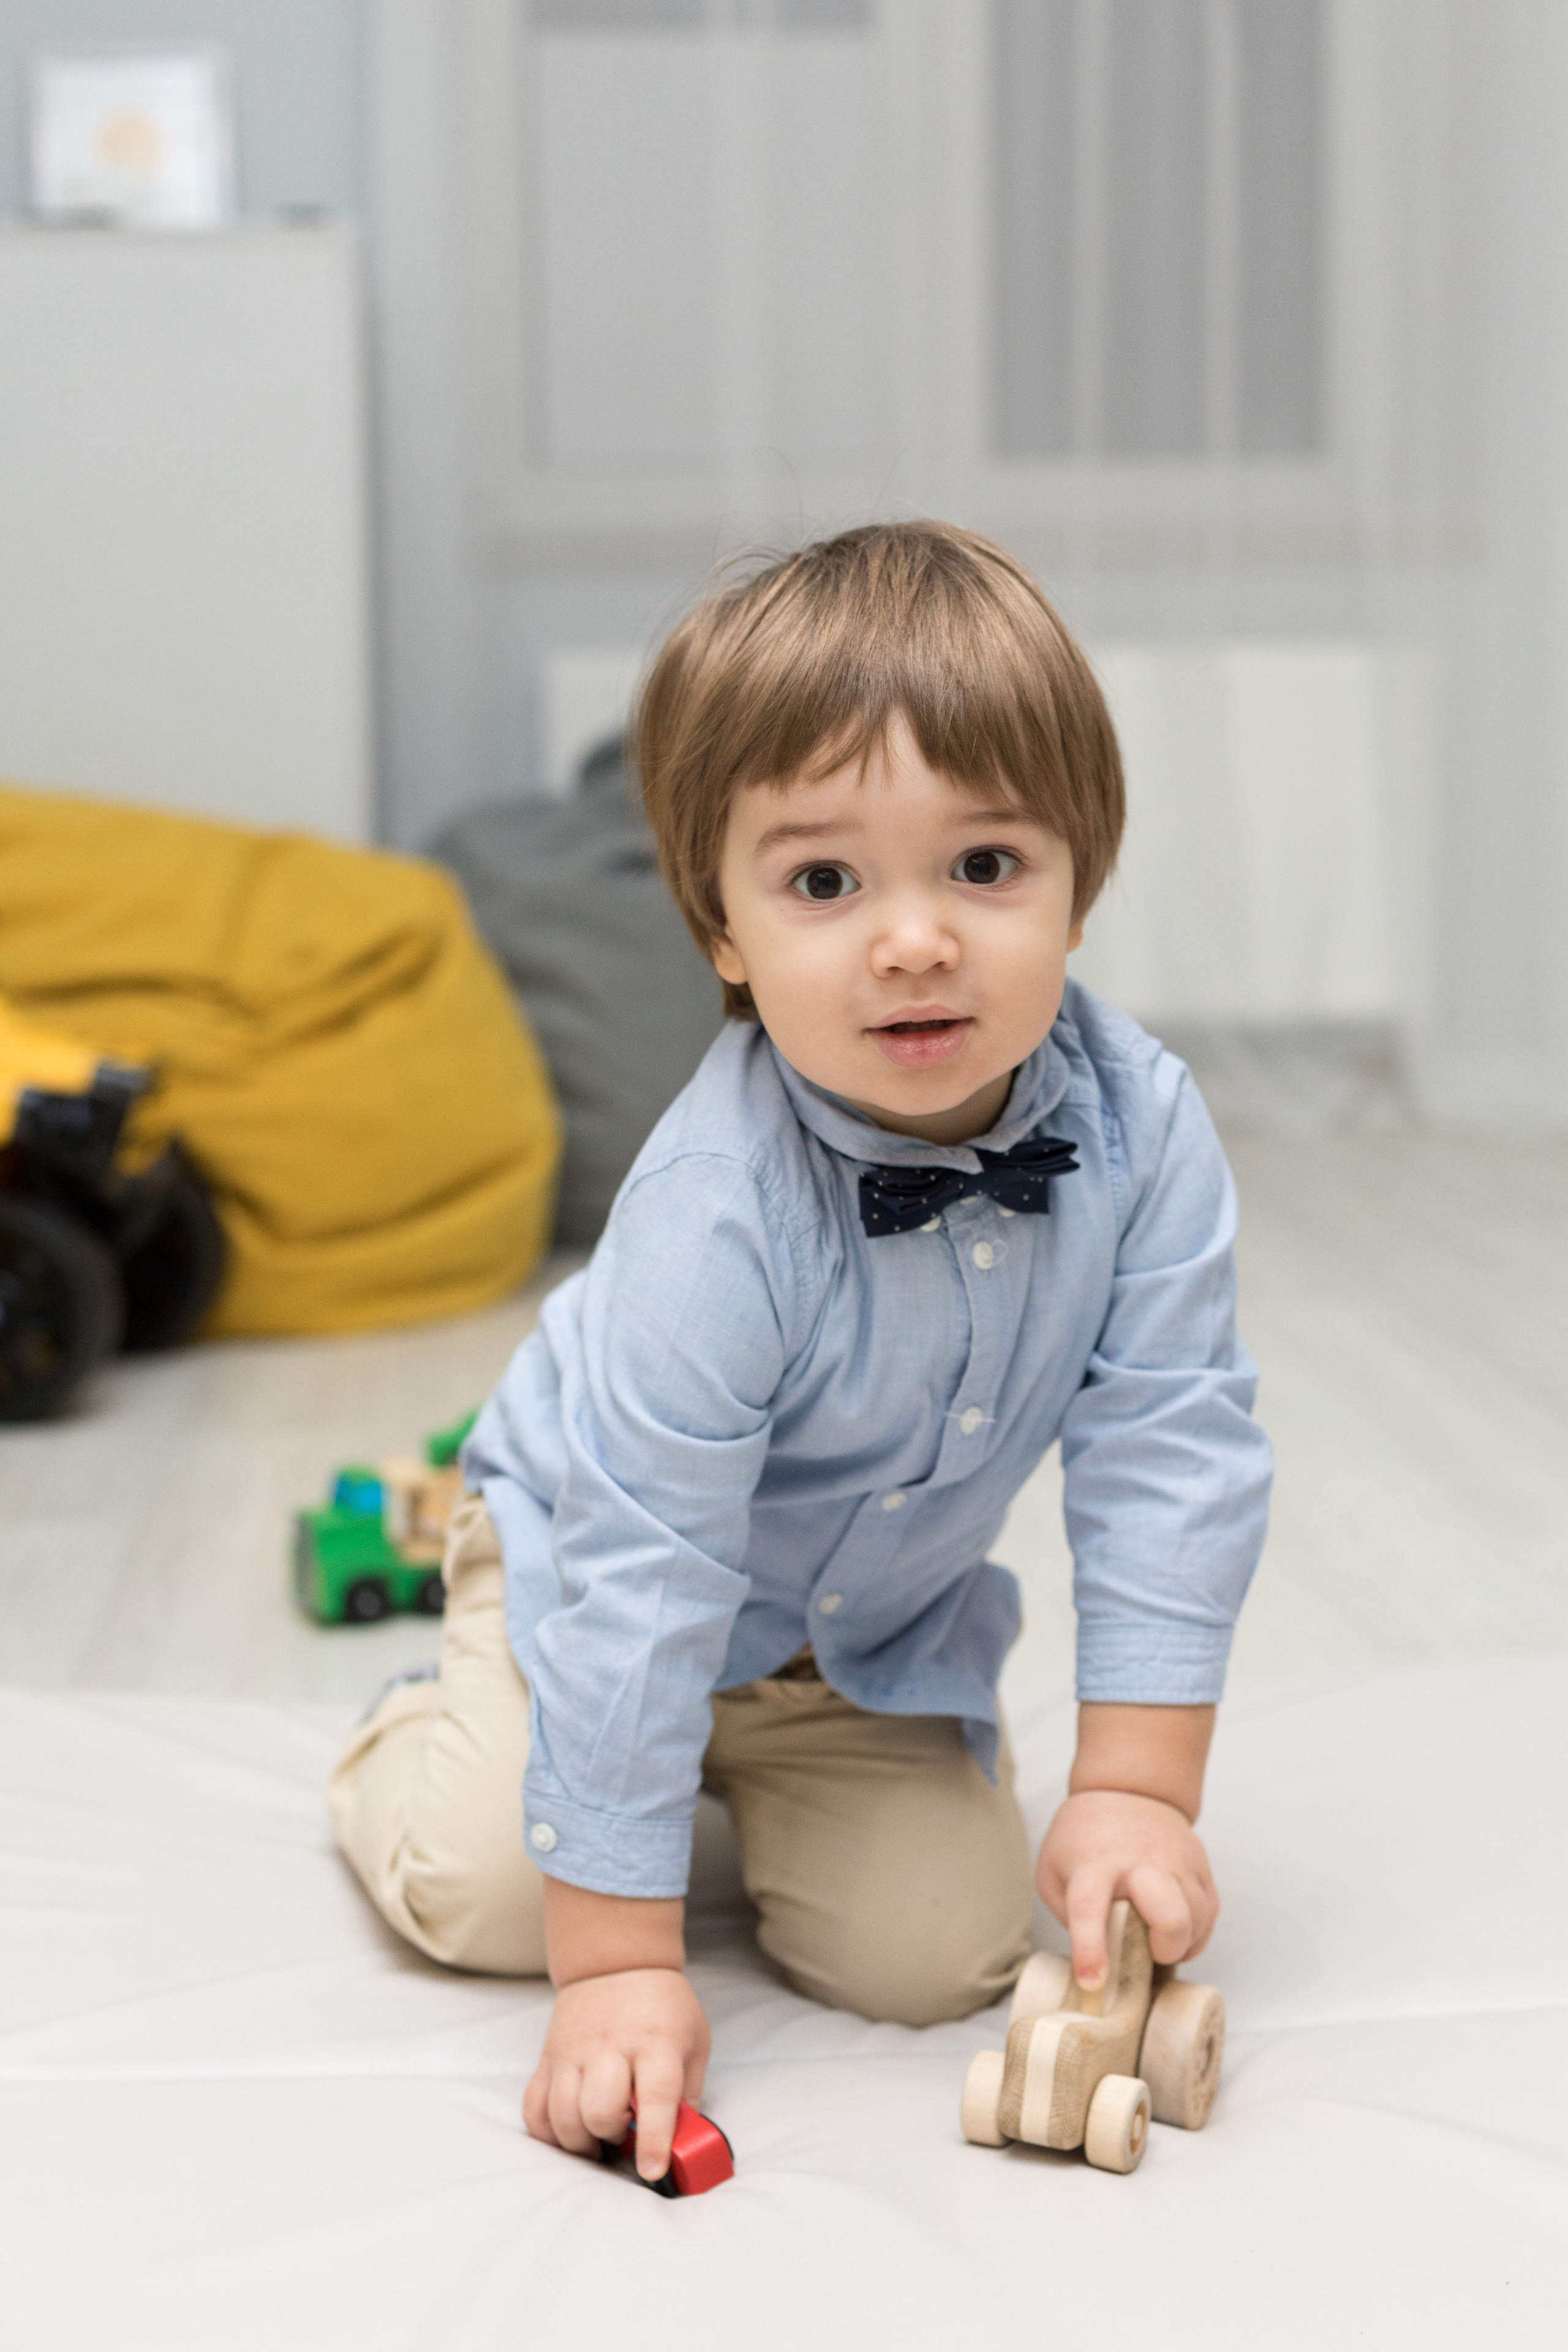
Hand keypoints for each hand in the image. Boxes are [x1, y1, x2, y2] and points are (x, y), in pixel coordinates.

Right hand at [523, 1967, 710, 2182]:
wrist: (616, 1962)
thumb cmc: (661, 2008)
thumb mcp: (693, 2041)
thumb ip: (689, 2094)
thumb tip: (683, 2145)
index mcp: (655, 2042)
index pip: (654, 2097)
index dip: (654, 2140)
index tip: (652, 2170)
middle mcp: (610, 2047)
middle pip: (600, 2110)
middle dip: (612, 2135)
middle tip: (623, 2132)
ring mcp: (573, 2052)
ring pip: (563, 2114)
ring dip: (580, 2139)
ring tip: (597, 2136)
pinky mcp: (548, 2058)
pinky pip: (534, 2107)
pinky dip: (547, 2131)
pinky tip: (567, 2130)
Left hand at [1035, 1788, 1217, 1992]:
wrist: (1127, 1790)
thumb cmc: (1086, 1838)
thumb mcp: (1054, 1870)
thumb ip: (1068, 1916)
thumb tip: (1096, 1960)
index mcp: (1095, 1865)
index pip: (1089, 1908)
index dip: (1091, 1949)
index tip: (1093, 1981)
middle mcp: (1140, 1862)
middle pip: (1170, 1916)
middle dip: (1164, 1949)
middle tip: (1149, 1951)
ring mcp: (1177, 1862)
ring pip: (1196, 1921)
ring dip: (1180, 1944)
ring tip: (1159, 1940)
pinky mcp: (1200, 1866)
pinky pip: (1209, 1915)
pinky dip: (1196, 1933)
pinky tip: (1176, 1930)